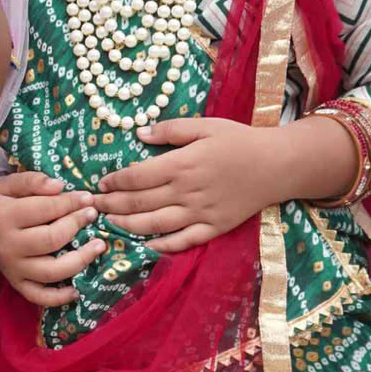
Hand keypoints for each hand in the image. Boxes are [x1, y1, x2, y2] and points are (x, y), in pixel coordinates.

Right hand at [0, 173, 105, 306]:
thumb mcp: (9, 183)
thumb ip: (33, 181)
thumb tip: (60, 187)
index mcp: (4, 216)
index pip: (46, 209)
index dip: (71, 203)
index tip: (89, 198)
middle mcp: (8, 246)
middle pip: (51, 239)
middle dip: (77, 225)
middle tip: (93, 215)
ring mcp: (13, 268)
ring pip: (51, 271)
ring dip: (80, 260)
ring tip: (99, 245)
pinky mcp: (16, 283)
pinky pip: (39, 296)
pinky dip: (59, 298)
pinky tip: (78, 289)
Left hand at [95, 118, 286, 252]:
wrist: (277, 166)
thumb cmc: (240, 141)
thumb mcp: (206, 125)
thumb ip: (171, 130)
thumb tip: (138, 134)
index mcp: (183, 164)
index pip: (137, 176)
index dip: (114, 181)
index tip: (100, 183)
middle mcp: (187, 191)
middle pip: (140, 202)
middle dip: (112, 205)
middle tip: (93, 206)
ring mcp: (200, 213)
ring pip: (155, 224)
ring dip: (127, 225)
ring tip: (108, 224)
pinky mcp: (214, 228)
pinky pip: (183, 241)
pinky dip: (162, 246)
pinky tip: (144, 246)